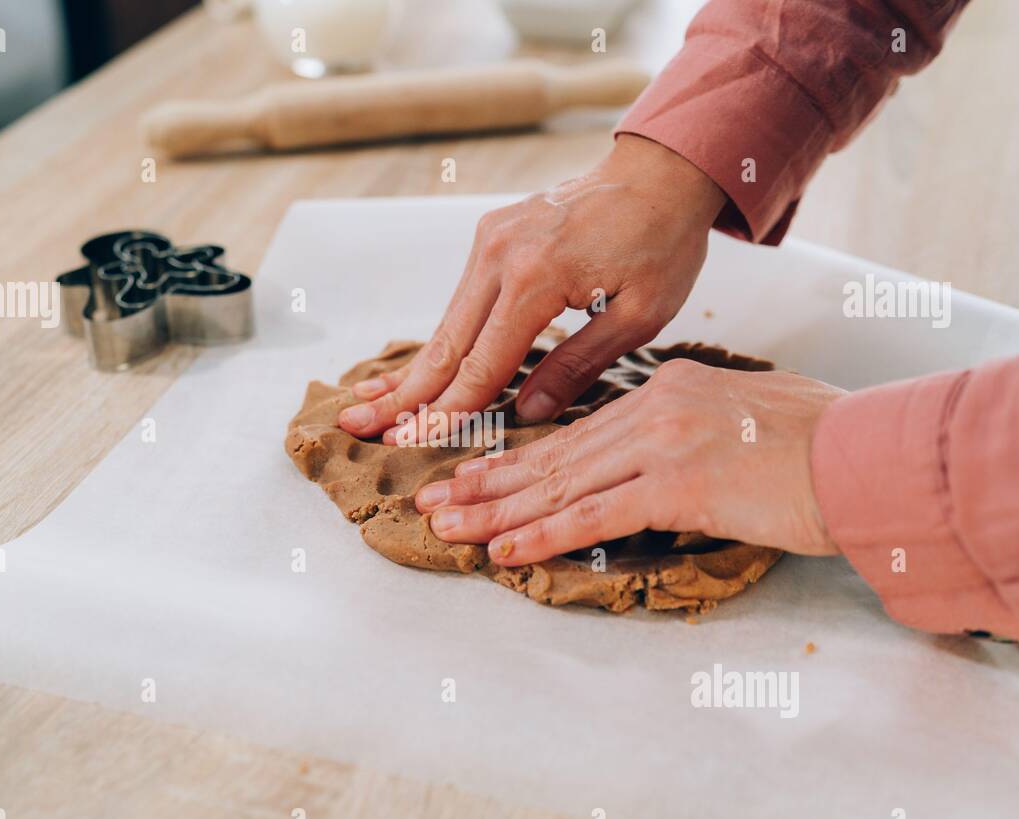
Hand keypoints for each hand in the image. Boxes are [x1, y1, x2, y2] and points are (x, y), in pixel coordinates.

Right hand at [337, 135, 726, 440]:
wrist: (659, 172)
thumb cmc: (661, 243)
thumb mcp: (640, 315)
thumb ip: (579, 364)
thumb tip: (526, 413)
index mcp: (538, 275)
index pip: (482, 363)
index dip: (447, 411)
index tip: (412, 444)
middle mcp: (500, 253)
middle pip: (444, 343)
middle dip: (402, 394)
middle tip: (357, 428)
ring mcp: (489, 239)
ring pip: (445, 322)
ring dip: (410, 369)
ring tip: (368, 405)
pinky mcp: (490, 234)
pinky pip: (460, 300)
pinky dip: (437, 338)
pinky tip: (411, 368)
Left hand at [413, 359, 845, 562]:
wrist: (870, 455)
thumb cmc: (822, 444)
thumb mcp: (746, 415)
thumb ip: (693, 428)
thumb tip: (663, 458)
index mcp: (667, 388)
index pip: (576, 433)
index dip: (518, 460)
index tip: (474, 475)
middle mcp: (656, 408)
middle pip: (554, 456)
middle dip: (487, 483)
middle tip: (434, 500)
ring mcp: (664, 443)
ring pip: (561, 484)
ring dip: (496, 511)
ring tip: (447, 527)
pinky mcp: (679, 484)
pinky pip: (595, 516)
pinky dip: (544, 536)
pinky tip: (504, 550)